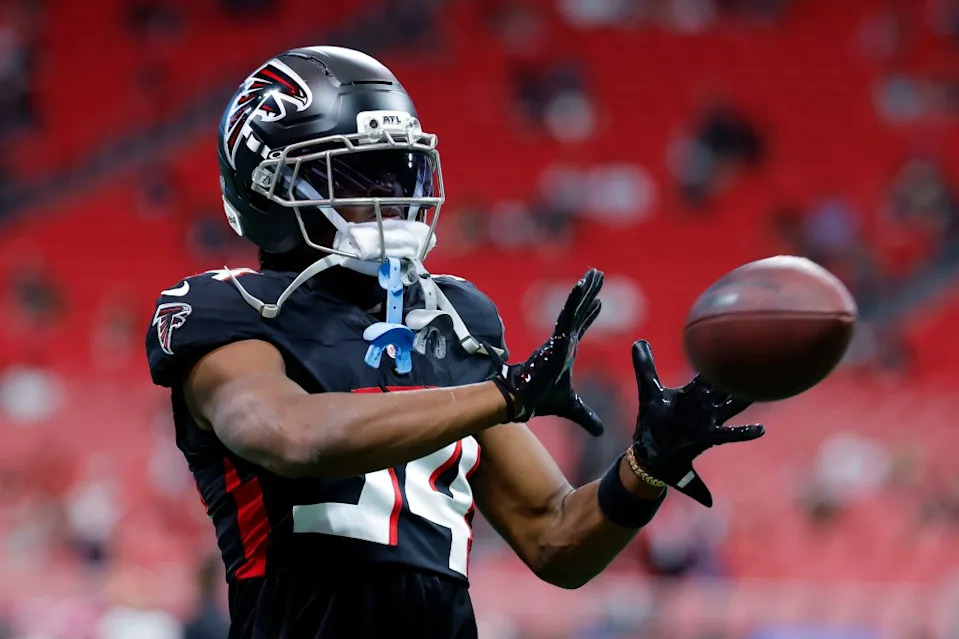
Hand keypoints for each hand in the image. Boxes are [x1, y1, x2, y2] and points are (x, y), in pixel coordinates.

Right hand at [489, 269, 604, 434]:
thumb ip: (587, 417)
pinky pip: (568, 313)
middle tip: (599, 275)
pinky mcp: (557, 337)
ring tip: (596, 273)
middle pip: (580, 312)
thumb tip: (600, 432)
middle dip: (589, 293)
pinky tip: (584, 284)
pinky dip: (576, 299)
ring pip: (576, 308)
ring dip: (586, 290)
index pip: (580, 329)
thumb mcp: (572, 409)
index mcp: (566, 352)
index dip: (589, 315)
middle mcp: (563, 341)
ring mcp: (560, 337)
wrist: (524, 400)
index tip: (599, 302)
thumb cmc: (542, 400)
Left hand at [630, 340, 763, 506]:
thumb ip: (645, 367)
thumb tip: (639, 341)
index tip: (734, 340)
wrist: (651, 452)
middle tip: (760, 357)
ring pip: (734, 406)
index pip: (710, 371)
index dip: (720, 358)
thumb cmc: (653, 420)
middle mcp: (705, 404)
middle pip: (727, 386)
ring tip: (766, 389)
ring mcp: (709, 421)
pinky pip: (729, 434)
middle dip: (740, 374)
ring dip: (747, 399)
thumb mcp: (648, 391)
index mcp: (693, 392)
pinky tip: (760, 430)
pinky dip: (744, 433)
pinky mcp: (707, 438)